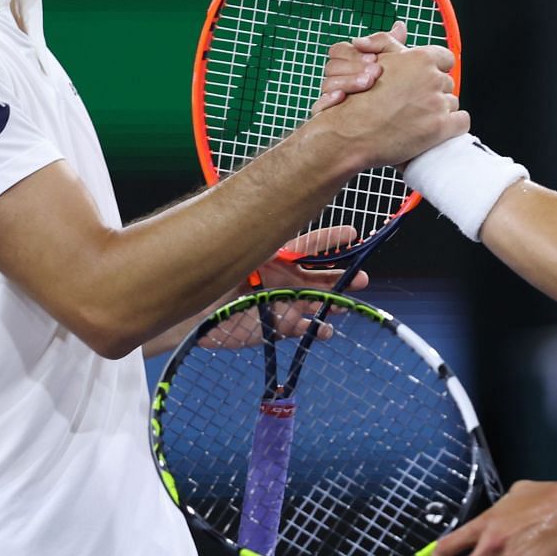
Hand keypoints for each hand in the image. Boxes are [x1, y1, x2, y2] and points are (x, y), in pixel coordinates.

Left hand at [196, 228, 368, 347]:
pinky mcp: (278, 328)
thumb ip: (268, 246)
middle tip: (362, 279)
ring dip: (333, 304)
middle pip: (321, 276)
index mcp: (277, 257)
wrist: (194, 315)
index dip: (331, 239)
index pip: (310, 245)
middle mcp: (284, 279)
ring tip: (344, 306)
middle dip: (343, 277)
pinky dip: (316, 330)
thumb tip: (288, 225)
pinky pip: (304, 328)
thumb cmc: (215, 278)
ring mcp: (283, 304)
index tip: (352, 232)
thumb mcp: (245, 255)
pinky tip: (324, 330)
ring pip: (317, 303)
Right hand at [312, 23, 405, 113]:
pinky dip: (327, 101)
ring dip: (347, 82)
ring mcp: (332, 99)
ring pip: (327, 84)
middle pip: (332, 66)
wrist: (396, 126)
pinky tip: (342, 97)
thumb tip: (399, 26)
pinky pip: (318, 108)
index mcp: (348, 65)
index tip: (374, 58)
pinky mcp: (328, 119)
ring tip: (368, 83)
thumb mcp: (398, 67)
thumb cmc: (394, 94)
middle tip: (376, 71)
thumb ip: (393, 47)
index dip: (353, 53)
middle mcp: (337, 80)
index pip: (338, 51)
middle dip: (354, 66)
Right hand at [312, 31, 466, 168]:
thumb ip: (392, 43)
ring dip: (439, 110)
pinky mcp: (441, 127)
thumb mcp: (374, 61)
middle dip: (434, 92)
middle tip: (413, 103)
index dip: (435, 69)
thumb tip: (400, 27)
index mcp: (420, 58)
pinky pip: (462, 122)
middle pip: (447, 82)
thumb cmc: (358, 99)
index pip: (445, 58)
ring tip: (416, 118)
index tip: (425, 80)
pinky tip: (433, 130)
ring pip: (452, 103)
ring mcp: (438, 103)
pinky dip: (451, 127)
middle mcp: (432, 78)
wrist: (350, 132)